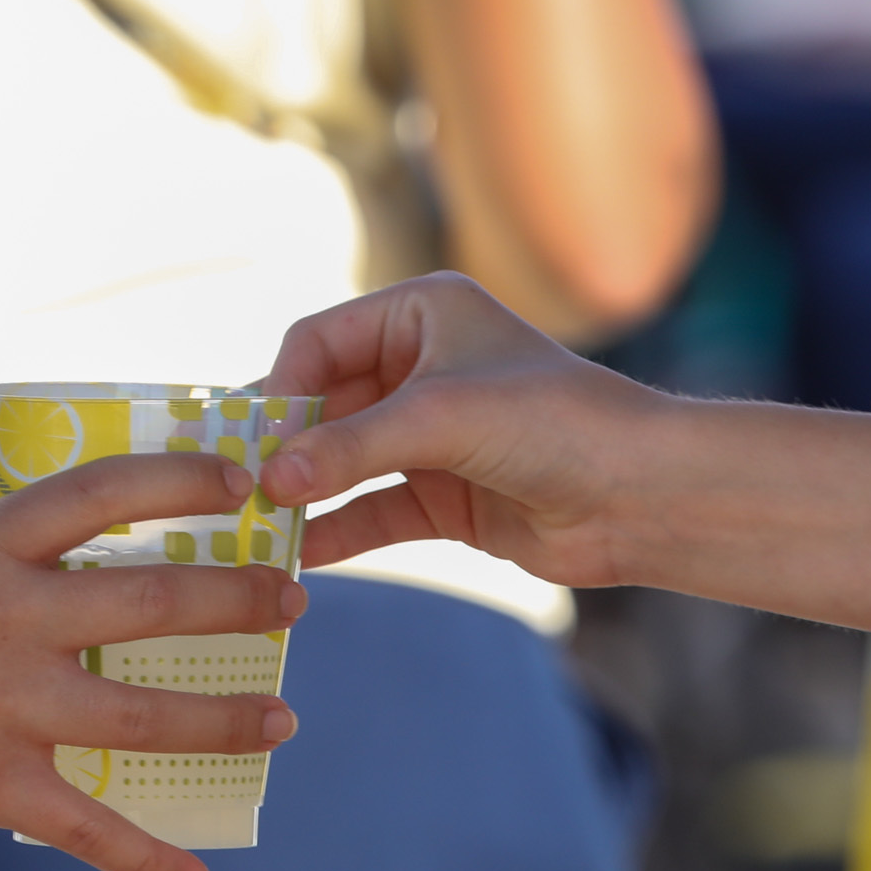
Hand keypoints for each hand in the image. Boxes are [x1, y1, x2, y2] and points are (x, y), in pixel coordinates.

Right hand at [0, 453, 304, 870]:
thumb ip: (3, 548)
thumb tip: (99, 535)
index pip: (108, 489)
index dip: (188, 479)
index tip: (246, 482)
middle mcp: (1, 615)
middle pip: (153, 600)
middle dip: (237, 601)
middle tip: (290, 604)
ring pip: (144, 711)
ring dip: (224, 719)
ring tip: (279, 723)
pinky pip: (87, 828)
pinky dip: (146, 860)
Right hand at [257, 273, 663, 585]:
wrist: (642, 495)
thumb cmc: (553, 422)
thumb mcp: (440, 419)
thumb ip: (349, 447)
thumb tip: (269, 479)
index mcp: (421, 313)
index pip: (319, 341)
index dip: (277, 388)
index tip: (245, 441)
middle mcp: (422, 367)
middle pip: (323, 404)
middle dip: (282, 446)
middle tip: (228, 487)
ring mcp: (431, 435)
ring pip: (344, 462)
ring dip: (304, 493)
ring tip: (251, 528)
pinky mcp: (445, 495)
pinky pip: (374, 510)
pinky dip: (339, 530)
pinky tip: (301, 556)